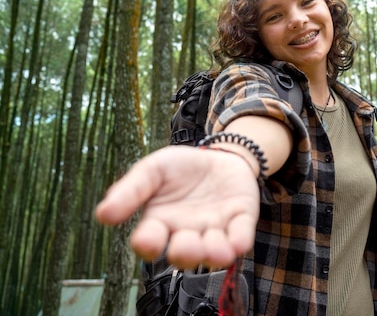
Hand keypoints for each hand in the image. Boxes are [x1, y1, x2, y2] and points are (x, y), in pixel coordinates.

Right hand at [95, 145, 259, 268]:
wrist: (219, 154)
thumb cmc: (181, 167)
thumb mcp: (153, 169)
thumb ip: (131, 189)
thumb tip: (102, 215)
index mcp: (160, 223)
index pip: (150, 243)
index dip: (148, 246)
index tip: (146, 241)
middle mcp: (187, 233)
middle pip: (184, 254)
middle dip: (185, 254)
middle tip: (185, 244)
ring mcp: (215, 229)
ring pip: (213, 251)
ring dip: (214, 254)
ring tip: (216, 251)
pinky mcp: (240, 220)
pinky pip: (240, 236)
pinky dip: (239, 241)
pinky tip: (237, 242)